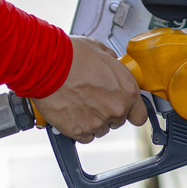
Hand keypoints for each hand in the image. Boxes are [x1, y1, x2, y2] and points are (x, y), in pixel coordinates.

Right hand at [32, 36, 147, 142]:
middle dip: (107, 111)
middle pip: (118, 120)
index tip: (125, 109)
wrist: (46, 65)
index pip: (139, 115)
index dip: (131, 111)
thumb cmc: (71, 55)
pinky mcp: (78, 131)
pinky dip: (78, 128)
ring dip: (92, 120)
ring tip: (79, 103)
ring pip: (100, 129)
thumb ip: (112, 63)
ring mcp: (97, 123)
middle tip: (92, 97)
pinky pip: (84, 136)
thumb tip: (112, 64)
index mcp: (127, 90)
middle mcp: (116, 109)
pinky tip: (72, 113)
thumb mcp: (101, 51)